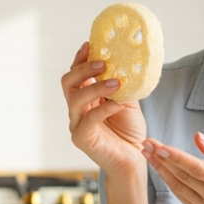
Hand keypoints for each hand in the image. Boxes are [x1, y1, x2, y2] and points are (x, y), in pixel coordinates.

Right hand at [62, 41, 147, 177]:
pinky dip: (104, 109)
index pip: (76, 74)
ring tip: (116, 82)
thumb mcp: (128, 101)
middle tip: (103, 63)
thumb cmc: (129, 131)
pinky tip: (118, 104)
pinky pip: (88, 120)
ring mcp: (77, 124)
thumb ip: (123, 84)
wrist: (135, 159)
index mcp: (85, 98)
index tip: (91, 44)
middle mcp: (77, 109)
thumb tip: (128, 61)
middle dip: (83, 69)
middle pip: (68, 82)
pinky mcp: (82, 139)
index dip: (80, 58)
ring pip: (75, 99)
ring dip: (96, 86)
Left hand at [142, 132, 203, 203]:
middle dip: (161, 159)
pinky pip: (181, 195)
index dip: (176, 157)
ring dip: (160, 169)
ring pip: (178, 187)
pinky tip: (159, 167)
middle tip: (146, 143)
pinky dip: (168, 180)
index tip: (159, 146)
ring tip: (146, 153)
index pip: (197, 169)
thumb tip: (197, 137)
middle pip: (183, 177)